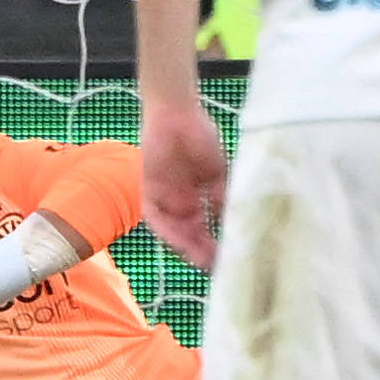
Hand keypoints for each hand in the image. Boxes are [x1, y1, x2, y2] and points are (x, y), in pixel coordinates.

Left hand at [140, 96, 228, 271]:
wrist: (176, 113)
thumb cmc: (200, 136)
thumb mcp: (217, 170)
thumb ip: (222, 195)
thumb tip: (231, 220)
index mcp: (198, 197)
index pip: (206, 228)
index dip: (215, 243)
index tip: (228, 257)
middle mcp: (180, 201)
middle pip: (190, 234)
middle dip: (202, 251)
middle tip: (215, 266)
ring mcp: (165, 197)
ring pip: (174, 230)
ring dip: (186, 246)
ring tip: (200, 259)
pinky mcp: (149, 190)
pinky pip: (155, 216)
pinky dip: (167, 229)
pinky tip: (180, 240)